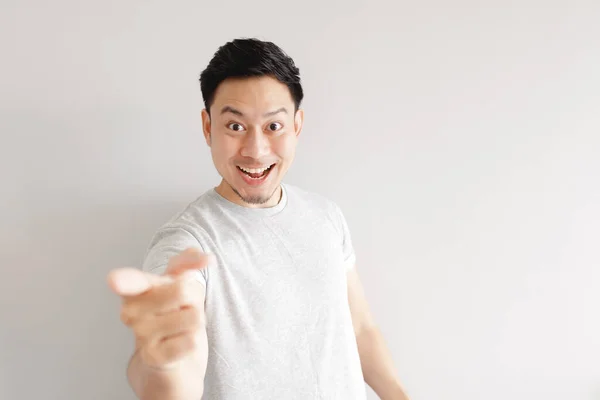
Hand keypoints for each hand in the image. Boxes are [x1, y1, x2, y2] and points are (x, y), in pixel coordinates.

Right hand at [107, 248, 212, 368]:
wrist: (173, 356)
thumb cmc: (175, 312)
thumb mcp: (180, 281)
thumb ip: (188, 263)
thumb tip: (207, 258)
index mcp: (134, 289)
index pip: (132, 281)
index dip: (124, 279)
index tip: (114, 280)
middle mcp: (130, 312)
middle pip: (185, 290)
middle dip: (195, 299)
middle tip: (181, 310)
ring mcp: (140, 336)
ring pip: (194, 317)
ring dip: (196, 322)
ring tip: (180, 328)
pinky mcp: (153, 358)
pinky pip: (191, 341)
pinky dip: (193, 342)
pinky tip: (178, 345)